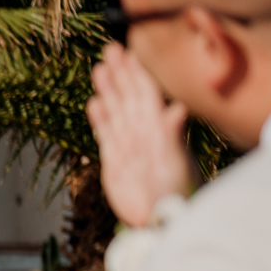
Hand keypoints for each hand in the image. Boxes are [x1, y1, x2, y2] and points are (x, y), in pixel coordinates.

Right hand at [86, 42, 192, 227]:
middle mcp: (142, 132)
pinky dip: (100, 118)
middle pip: (128, 95)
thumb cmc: (174, 192)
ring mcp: (129, 145)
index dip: (136, 71)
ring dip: (108, 90)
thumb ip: (172, 135)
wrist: (157, 221)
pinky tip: (94, 103)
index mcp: (156, 127)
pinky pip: (106, 133)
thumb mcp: (175, 162)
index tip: (127, 50)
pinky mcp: (116, 160)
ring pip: (116, 110)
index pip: (144, 92)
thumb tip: (176, 109)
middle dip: (120, 72)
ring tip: (99, 69)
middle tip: (109, 49)